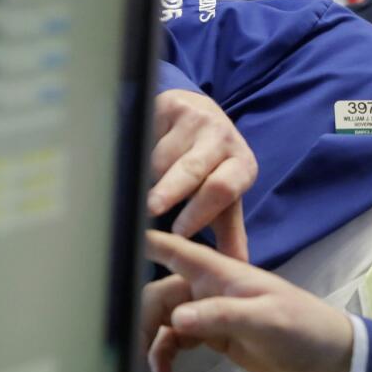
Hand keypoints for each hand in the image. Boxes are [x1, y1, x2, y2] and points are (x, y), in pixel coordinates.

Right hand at [143, 231, 354, 371]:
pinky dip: (164, 353)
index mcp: (222, 272)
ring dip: (152, 340)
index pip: (178, 250)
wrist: (321, 357)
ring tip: (157, 370)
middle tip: (136, 345)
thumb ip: (221, 316)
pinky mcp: (210, 335)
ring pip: (163, 319)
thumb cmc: (300, 326)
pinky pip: (174, 339)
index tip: (109, 243)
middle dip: (144, 315)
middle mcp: (209, 287)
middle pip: (160, 292)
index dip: (145, 242)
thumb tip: (175, 320)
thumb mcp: (265, 319)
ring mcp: (208, 311)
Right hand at [149, 90, 257, 260]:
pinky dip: (134, 151)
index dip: (201, 210)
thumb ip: (229, 234)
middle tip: (151, 208)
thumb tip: (237, 267)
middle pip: (194, 169)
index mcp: (242, 166)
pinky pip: (146, 133)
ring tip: (139, 185)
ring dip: (147, 175)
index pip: (223, 189)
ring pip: (162, 155)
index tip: (180, 231)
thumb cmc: (211, 168)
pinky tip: (129, 159)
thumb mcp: (224, 200)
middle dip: (172, 190)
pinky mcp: (170, 103)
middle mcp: (224, 139)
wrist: (199, 116)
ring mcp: (197, 118)